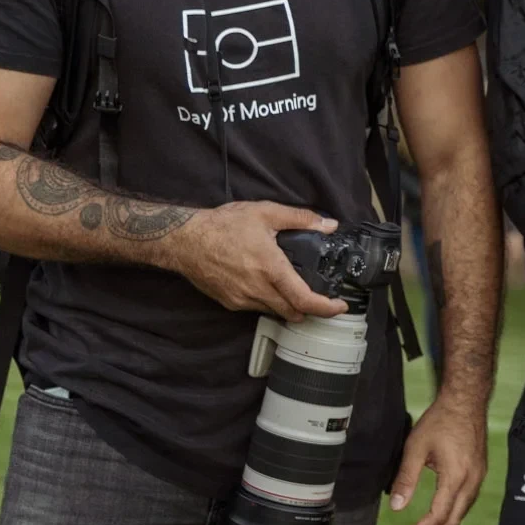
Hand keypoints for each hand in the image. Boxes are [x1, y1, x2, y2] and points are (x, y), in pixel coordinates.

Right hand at [170, 203, 345, 321]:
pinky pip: (256, 308)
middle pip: (293, 312)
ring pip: (274, 311)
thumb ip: (300, 219)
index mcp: (270, 269)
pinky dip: (268, 301)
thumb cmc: (223, 225)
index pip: (304, 300)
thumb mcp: (265, 212)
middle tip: (321, 299)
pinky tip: (267, 285)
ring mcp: (242, 300)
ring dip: (288, 306)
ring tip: (294, 289)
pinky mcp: (229, 303)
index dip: (326, 308)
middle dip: (310, 309)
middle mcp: (257, 290)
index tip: (340, 307)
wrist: (184, 240)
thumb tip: (329, 225)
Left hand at [391, 393, 487, 524]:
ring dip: (443, 524)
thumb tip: (396, 508)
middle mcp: (472, 481)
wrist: (466, 401)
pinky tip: (440, 509)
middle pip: (454, 521)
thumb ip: (406, 479)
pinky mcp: (480, 472)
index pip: (438, 516)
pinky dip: (453, 512)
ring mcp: (479, 477)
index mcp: (455, 477)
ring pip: (463, 513)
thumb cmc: (440, 420)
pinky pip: (468, 501)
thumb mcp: (416, 448)